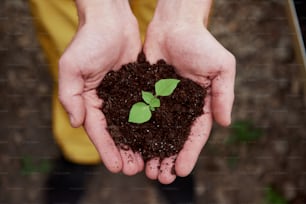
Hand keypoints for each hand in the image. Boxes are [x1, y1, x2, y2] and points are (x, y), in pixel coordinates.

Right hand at [58, 0, 143, 174]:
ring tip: (148, 160)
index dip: (107, 150)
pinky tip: (159, 136)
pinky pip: (144, 109)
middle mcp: (106, 101)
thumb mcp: (72, 67)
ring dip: (139, 143)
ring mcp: (123, 95)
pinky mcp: (138, 87)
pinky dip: (150, 123)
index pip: (98, 131)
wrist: (111, 20)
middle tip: (135, 170)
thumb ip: (71, 96)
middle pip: (116, 132)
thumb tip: (77, 123)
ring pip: (132, 124)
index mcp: (89, 100)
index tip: (116, 167)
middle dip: (124, 152)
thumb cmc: (89, 41)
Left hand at [143, 0, 235, 183]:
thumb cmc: (201, 42)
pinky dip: (137, 132)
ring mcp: (162, 102)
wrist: (175, 24)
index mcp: (200, 104)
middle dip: (168, 159)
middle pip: (174, 139)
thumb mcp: (222, 67)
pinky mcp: (146, 93)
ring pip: (156, 132)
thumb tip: (226, 123)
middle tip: (160, 178)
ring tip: (145, 170)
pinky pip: (141, 115)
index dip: (188, 153)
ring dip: (151, 152)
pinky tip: (131, 146)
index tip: (180, 171)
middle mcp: (181, 107)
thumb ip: (224, 94)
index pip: (195, 135)